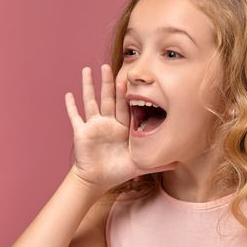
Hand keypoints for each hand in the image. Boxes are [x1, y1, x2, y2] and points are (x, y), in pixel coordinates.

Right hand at [64, 64, 176, 192]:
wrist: (97, 180)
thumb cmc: (118, 171)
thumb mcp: (140, 165)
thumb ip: (158, 163)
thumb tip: (179, 163)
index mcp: (122, 127)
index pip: (123, 106)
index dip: (123, 94)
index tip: (125, 80)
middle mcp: (107, 123)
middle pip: (107, 98)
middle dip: (107, 83)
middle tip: (107, 67)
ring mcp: (94, 126)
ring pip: (90, 102)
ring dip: (88, 86)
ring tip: (87, 70)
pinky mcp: (81, 132)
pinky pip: (75, 117)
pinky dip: (71, 107)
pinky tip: (68, 94)